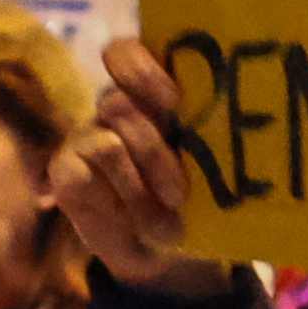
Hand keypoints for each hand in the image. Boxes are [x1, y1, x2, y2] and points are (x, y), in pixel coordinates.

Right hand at [53, 42, 228, 298]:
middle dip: (153, 151)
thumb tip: (242, 119)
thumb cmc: (201, 201)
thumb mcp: (215, 167)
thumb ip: (216, 137)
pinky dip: (116, 204)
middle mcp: (115, 108)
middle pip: (118, 103)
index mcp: (151, 94)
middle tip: (179, 193)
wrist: (168, 254)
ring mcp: (86, 135)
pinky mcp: (65, 170)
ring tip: (169, 217)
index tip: (173, 100)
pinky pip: (84, 178)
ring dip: (142, 188)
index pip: (126, 54)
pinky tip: (131, 222)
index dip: (141, 69)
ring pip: (109, 143)